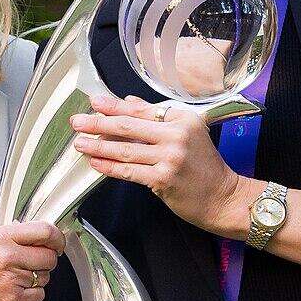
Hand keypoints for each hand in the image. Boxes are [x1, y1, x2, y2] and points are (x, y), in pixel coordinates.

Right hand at [0, 218, 62, 300]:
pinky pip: (39, 294)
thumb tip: (21, 221)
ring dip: (36, 277)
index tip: (57, 241)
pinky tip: (15, 289)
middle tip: (37, 261)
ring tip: (17, 276)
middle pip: (49, 256)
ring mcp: (12, 280)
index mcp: (0, 237)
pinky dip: (31, 293)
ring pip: (45, 277)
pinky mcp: (15, 300)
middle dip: (47, 259)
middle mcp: (8, 258)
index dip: (56, 237)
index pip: (44, 231)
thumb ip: (0, 223)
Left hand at [70, 96, 247, 235]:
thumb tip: (128, 102)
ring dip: (98, 146)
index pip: (141, 110)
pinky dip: (110, 167)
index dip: (114, 106)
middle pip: (129, 128)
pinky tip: (96, 163)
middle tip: (77, 121)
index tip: (94, 103)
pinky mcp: (163, 179)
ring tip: (80, 143)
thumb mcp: (187, 133)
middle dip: (98, 123)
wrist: (222, 197)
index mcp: (182, 119)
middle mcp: (177, 136)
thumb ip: (157, 116)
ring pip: (126, 151)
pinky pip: (130, 172)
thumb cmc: (204, 166)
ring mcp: (170, 158)